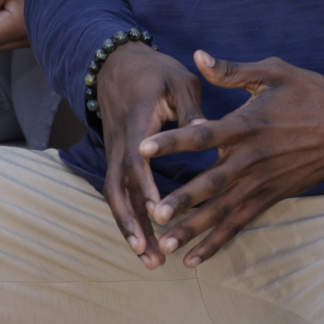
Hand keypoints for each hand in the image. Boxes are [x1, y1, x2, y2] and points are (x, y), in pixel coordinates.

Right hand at [95, 42, 206, 266]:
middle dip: (132, 224)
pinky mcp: (117, 159)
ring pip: (116, 197)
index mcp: (137, 122)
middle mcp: (120, 144)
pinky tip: (143, 242)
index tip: (159, 209)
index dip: (146, 185)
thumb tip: (209, 135)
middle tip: (149, 254)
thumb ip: (192, 110)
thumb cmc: (154, 71)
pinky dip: (129, 218)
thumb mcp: (178, 81)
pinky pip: (119, 193)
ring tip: (148, 260)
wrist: (116, 63)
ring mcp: (114, 153)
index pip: (136, 159)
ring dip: (129, 229)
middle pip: (119, 190)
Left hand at [139, 52, 323, 266]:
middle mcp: (253, 158)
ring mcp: (263, 182)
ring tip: (166, 243)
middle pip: (212, 183)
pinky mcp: (272, 197)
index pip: (204, 134)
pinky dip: (218, 242)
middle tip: (153, 212)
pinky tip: (194, 258)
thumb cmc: (311, 93)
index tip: (144, 148)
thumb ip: (232, 71)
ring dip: (194, 228)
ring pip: (223, 210)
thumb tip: (197, 56)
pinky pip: (241, 223)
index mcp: (249, 124)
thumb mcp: (274, 72)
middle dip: (182, 199)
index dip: (173, 140)